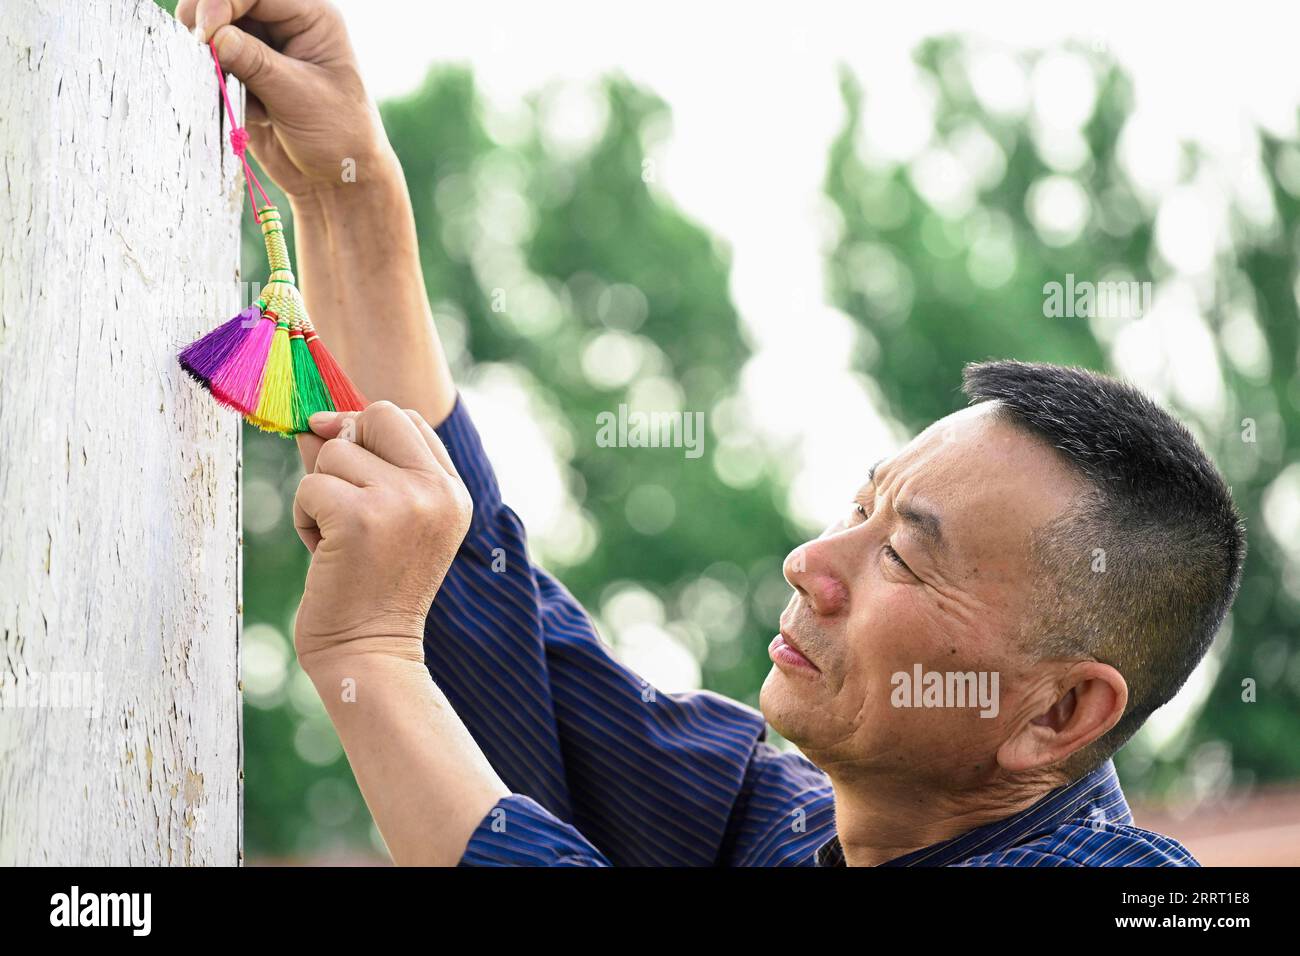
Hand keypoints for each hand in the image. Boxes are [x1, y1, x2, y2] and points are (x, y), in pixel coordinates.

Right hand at [176, 0, 397, 198]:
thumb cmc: (339, 137)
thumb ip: (256, 64)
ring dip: (208, 57)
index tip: (205, 32)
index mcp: (312, 18)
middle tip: (196, 49)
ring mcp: (264, 53)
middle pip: (229, 4)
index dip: (223, 2)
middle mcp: (286, 28)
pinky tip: (241, 110)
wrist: (337, 182)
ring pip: (215, 35)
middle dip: (206, 23)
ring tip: (222, 86)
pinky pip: (215, 68)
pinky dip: (214, 83)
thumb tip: (214, 37)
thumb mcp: (300, 97)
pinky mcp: (247, 79)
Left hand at [291, 402, 471, 671]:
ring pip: (334, 452)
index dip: (368, 432)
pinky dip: (304, 518)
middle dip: (344, 447)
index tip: (349, 467)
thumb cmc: (370, 588)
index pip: (407, 419)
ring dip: (319, 492)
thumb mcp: (384, 518)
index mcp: (453, 491)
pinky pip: (310, 486)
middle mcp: (437, 491)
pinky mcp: (361, 517)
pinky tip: (323, 551)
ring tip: (337, 538)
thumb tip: (317, 420)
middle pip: (376, 415)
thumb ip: (363, 464)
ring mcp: (403, 501)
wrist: (371, 653)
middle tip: (343, 500)